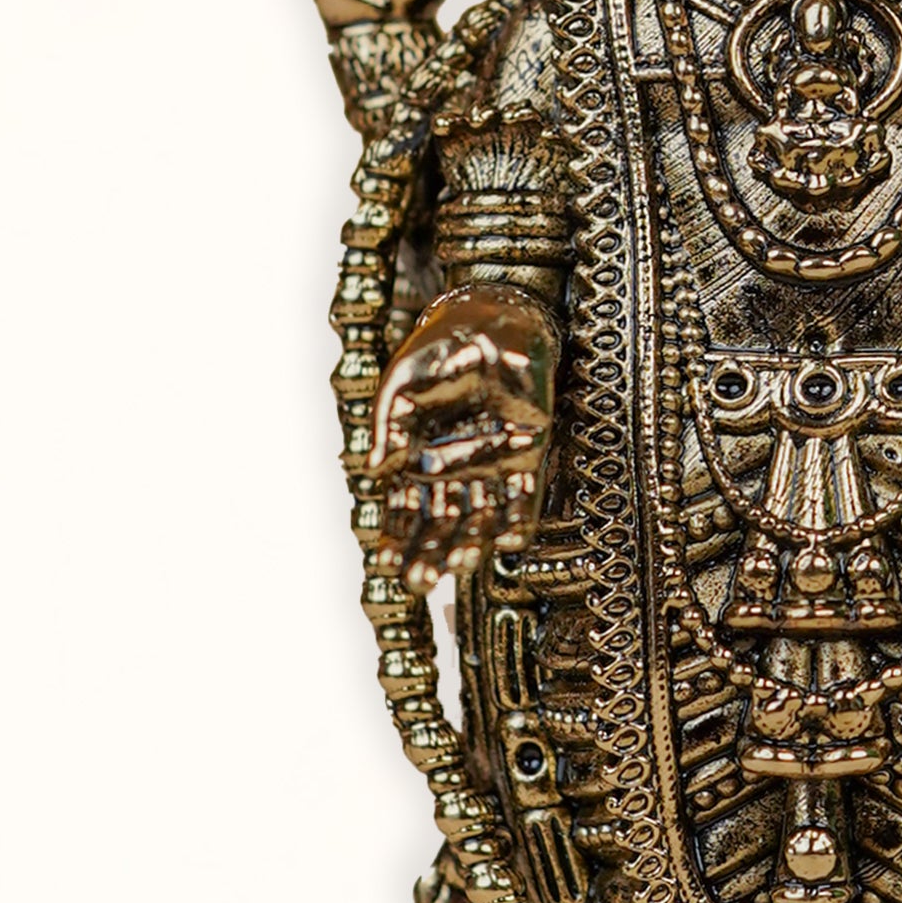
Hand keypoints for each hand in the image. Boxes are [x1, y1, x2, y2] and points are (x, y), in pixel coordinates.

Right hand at [366, 289, 557, 593]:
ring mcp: (491, 468)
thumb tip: (373, 471)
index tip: (385, 564)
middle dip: (427, 556)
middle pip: (438, 526)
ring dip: (468, 546)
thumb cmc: (440, 350)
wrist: (493, 321)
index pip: (402, 509)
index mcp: (415, 458)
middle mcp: (452, 471)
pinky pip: (523, 499)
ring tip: (459, 566)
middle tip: (419, 582)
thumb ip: (389, 428)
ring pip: (477, 519)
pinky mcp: (528, 459)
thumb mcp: (403, 385)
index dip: (393, 538)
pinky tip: (508, 543)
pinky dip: (517, 521)